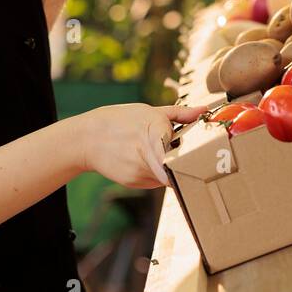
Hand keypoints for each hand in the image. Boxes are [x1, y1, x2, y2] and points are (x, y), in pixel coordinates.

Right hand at [76, 102, 205, 188]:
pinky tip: (147, 163)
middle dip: (187, 164)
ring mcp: (139, 169)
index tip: (204, 154)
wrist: (87, 138)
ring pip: (168, 176)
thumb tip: (204, 110)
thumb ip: (180, 114)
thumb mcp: (148, 111)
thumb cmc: (120, 120)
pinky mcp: (133, 181)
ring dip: (171, 169)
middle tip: (193, 159)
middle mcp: (147, 151)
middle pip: (179, 166)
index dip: (195, 154)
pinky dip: (157, 174)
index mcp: (155, 128)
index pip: (183, 149)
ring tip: (163, 156)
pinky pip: (155, 181)